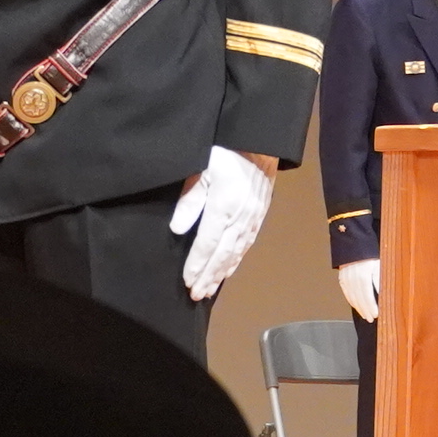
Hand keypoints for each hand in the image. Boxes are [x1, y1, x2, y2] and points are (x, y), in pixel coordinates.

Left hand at [168, 146, 275, 300]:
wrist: (260, 141)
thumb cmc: (226, 152)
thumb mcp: (202, 169)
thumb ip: (190, 200)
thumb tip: (177, 229)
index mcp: (223, 206)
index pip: (207, 243)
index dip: (197, 264)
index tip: (187, 282)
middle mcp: (240, 217)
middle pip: (222, 254)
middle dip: (208, 276)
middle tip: (196, 295)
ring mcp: (252, 217)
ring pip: (236, 252)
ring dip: (222, 273)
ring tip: (209, 289)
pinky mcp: (259, 215)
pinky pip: (247, 243)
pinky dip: (236, 260)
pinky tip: (229, 269)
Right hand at [337, 258, 380, 322]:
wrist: (354, 245)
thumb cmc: (369, 254)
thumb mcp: (378, 265)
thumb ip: (378, 280)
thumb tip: (381, 293)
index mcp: (363, 276)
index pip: (367, 296)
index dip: (371, 307)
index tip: (376, 314)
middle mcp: (353, 280)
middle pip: (359, 299)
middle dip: (365, 310)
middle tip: (371, 319)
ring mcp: (346, 280)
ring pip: (352, 298)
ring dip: (359, 308)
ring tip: (365, 315)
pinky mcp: (342, 279)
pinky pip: (347, 294)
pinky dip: (352, 301)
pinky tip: (356, 306)